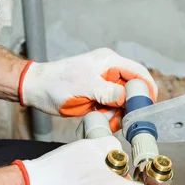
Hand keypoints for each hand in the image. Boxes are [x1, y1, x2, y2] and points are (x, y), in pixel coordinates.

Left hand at [19, 48, 157, 130]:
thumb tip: (129, 98)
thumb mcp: (85, 87)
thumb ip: (109, 92)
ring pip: (123, 101)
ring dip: (118, 114)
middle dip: (129, 106)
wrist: (35, 89)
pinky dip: (109, 116)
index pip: (138, 72)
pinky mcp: (98, 95)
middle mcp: (110, 71)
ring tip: (105, 121)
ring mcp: (104, 84)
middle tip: (123, 120)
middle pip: (133, 89)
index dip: (147, 88)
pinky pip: (112, 107)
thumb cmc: (56, 83)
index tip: (148, 105)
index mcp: (109, 62)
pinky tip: (99, 120)